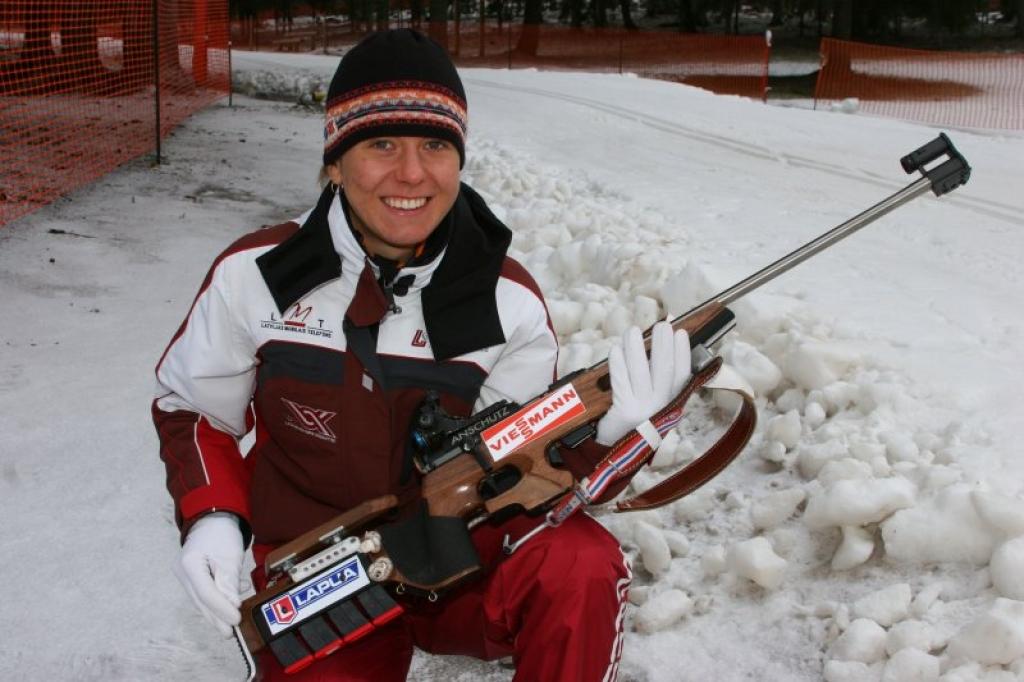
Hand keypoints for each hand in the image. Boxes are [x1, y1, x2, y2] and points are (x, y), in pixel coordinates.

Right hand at [173, 512, 244, 637]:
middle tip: (230, 633)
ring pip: (201, 600)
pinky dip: (214, 602)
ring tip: (228, 626)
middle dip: (216, 618)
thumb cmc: (222, 533)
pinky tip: (226, 609)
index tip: (236, 619)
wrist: (212, 518)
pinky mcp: (190, 576)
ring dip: (215, 613)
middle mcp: (182, 572)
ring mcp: (184, 575)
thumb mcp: (230, 556)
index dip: (221, 609)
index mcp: (190, 564)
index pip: (206, 594)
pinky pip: (202, 593)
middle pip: (201, 601)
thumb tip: (232, 605)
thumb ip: (229, 582)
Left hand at [596, 322, 690, 445]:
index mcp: (672, 403)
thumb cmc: (634, 420)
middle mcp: (660, 406)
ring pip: (640, 372)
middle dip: (663, 345)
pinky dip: (618, 364)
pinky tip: (615, 350)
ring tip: (632, 331)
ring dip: (636, 348)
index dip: (683, 353)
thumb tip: (658, 345)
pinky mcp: (623, 411)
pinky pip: (620, 382)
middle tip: (662, 325)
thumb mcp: (654, 403)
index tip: (680, 333)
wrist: (616, 450)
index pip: (683, 375)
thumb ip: (657, 380)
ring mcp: (642, 409)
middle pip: (664, 371)